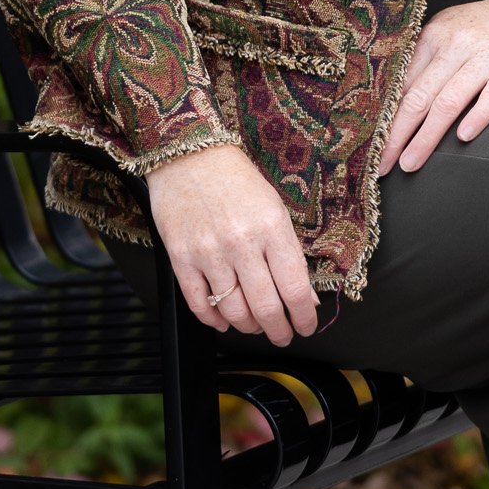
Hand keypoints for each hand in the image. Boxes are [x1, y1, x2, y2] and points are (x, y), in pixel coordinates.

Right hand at [145, 143, 319, 346]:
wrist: (190, 154)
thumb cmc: (236, 179)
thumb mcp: (275, 208)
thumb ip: (290, 253)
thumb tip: (306, 296)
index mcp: (272, 227)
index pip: (295, 288)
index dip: (305, 317)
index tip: (306, 326)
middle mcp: (242, 242)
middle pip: (266, 308)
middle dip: (279, 330)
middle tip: (283, 334)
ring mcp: (209, 253)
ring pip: (234, 312)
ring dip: (248, 327)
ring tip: (255, 324)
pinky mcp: (181, 259)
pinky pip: (200, 306)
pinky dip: (215, 321)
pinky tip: (224, 319)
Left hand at [378, 0, 488, 176]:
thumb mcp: (454, 30)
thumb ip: (428, 60)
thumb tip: (396, 103)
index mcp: (436, 34)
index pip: (403, 83)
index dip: (384, 117)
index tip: (371, 145)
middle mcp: (458, 42)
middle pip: (419, 95)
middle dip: (396, 134)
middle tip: (381, 165)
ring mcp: (488, 54)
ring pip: (450, 100)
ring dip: (426, 137)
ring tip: (410, 163)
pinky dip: (477, 116)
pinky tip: (463, 139)